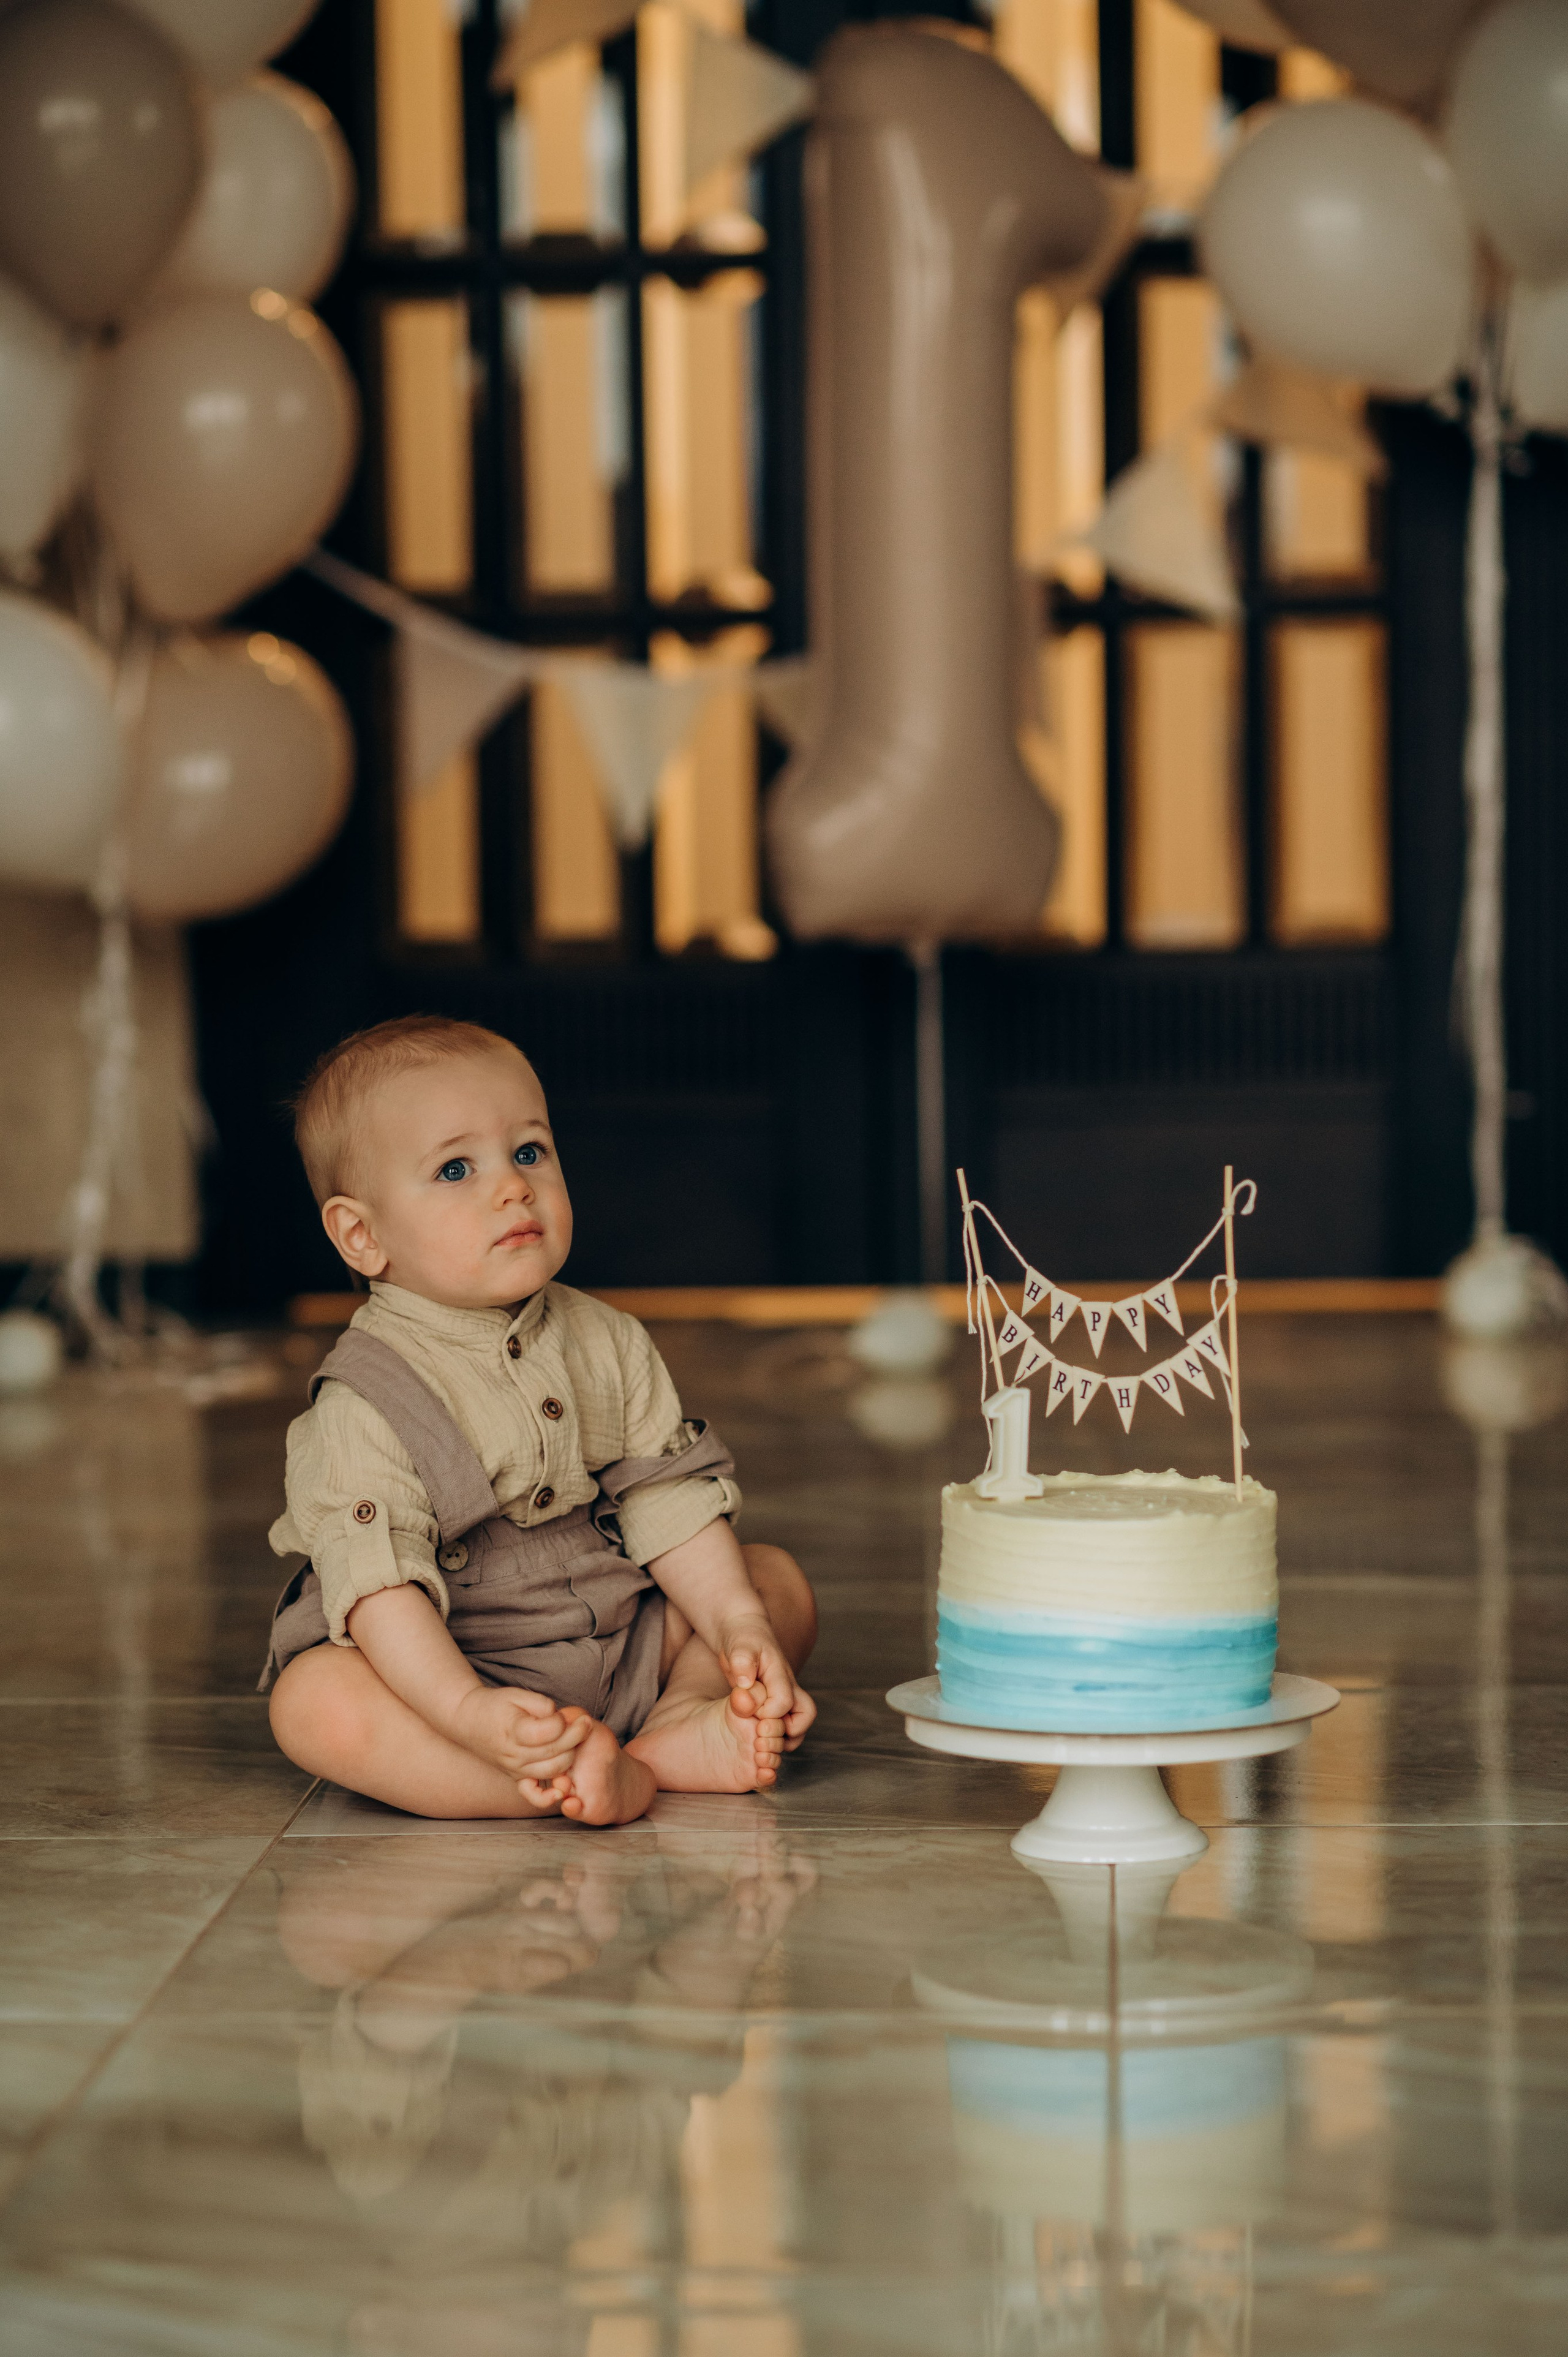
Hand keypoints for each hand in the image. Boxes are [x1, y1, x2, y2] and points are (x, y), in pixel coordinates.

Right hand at [448, 1685, 590, 1785]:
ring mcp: (515, 1769)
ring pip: (553, 1770)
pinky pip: (534, 1793)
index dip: (564, 1722)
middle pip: (555, 1752)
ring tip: (576, 1739)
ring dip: (571, 1755)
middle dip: (576, 1736)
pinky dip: (548, 1796)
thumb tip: (562, 1719)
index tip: (568, 1713)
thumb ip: (542, 1705)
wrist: (468, 1721)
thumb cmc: (494, 1706)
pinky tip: (562, 1790)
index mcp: (514, 1730)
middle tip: (585, 1721)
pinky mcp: (517, 1777)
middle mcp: (514, 1754)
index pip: (549, 1732)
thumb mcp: (517, 1694)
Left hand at [718, 1615, 808, 1733]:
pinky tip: (757, 1736)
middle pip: (805, 1715)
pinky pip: (786, 1726)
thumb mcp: (739, 1647)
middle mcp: (788, 1687)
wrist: (745, 1636)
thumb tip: (745, 1682)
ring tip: (761, 1741)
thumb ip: (742, 1663)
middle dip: (788, 1732)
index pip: (784, 1701)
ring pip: (800, 1724)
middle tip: (762, 1733)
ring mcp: (785, 1697)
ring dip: (785, 1738)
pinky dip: (777, 1736)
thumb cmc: (742, 1640)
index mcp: (780, 1674)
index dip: (768, 1713)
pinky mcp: (777, 1705)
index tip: (749, 1711)